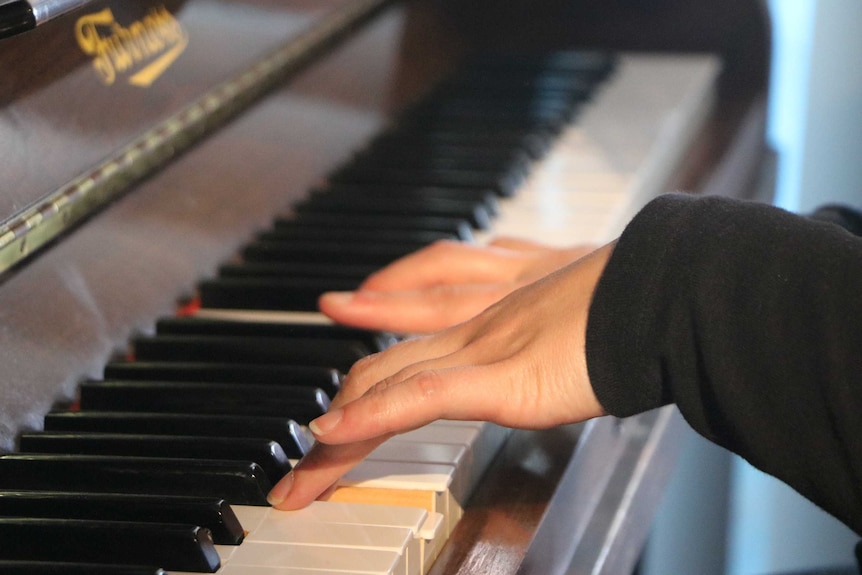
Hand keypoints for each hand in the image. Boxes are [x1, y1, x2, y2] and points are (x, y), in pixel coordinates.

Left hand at [268, 242, 614, 509]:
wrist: (666, 291)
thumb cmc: (633, 315)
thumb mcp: (577, 339)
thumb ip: (548, 354)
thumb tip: (544, 374)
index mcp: (489, 328)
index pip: (407, 359)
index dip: (364, 393)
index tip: (335, 423)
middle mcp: (472, 335)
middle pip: (380, 374)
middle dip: (334, 422)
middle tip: (298, 459)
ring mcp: (482, 350)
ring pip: (385, 386)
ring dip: (335, 433)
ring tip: (299, 471)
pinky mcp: (501, 375)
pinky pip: (419, 396)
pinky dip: (371, 417)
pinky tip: (333, 434)